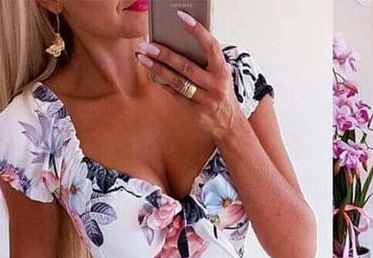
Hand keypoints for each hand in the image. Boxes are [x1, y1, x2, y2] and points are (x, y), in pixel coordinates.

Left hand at [134, 15, 243, 143]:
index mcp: (222, 71)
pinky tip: (152, 72)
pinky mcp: (195, 110)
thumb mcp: (221, 75)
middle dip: (166, 54)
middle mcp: (215, 85)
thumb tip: (180, 43)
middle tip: (148, 44)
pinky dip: (163, 82)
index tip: (181, 17)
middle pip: (187, 67)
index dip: (198, 31)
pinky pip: (175, 94)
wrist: (229, 124)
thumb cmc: (222, 93)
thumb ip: (206, 61)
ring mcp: (205, 100)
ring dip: (158, 68)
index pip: (211, 47)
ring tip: (143, 57)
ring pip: (178, 82)